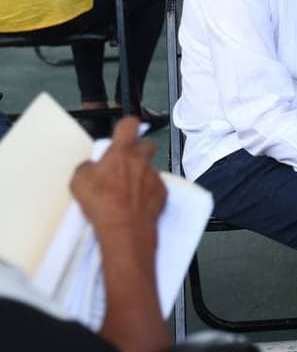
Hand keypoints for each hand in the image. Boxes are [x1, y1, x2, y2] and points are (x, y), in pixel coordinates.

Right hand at [70, 117, 165, 248]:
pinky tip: (137, 203)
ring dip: (141, 174)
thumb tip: (92, 166)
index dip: (127, 125)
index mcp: (121, 153)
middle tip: (126, 163)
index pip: (129, 124)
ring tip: (127, 190)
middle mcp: (142, 160)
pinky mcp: (163, 193)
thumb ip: (87, 166)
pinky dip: (148, 192)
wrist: (125, 227)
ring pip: (150, 168)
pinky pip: (156, 186)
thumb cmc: (102, 203)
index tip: (123, 131)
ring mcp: (155, 176)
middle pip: (147, 144)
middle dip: (139, 150)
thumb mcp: (79, 181)